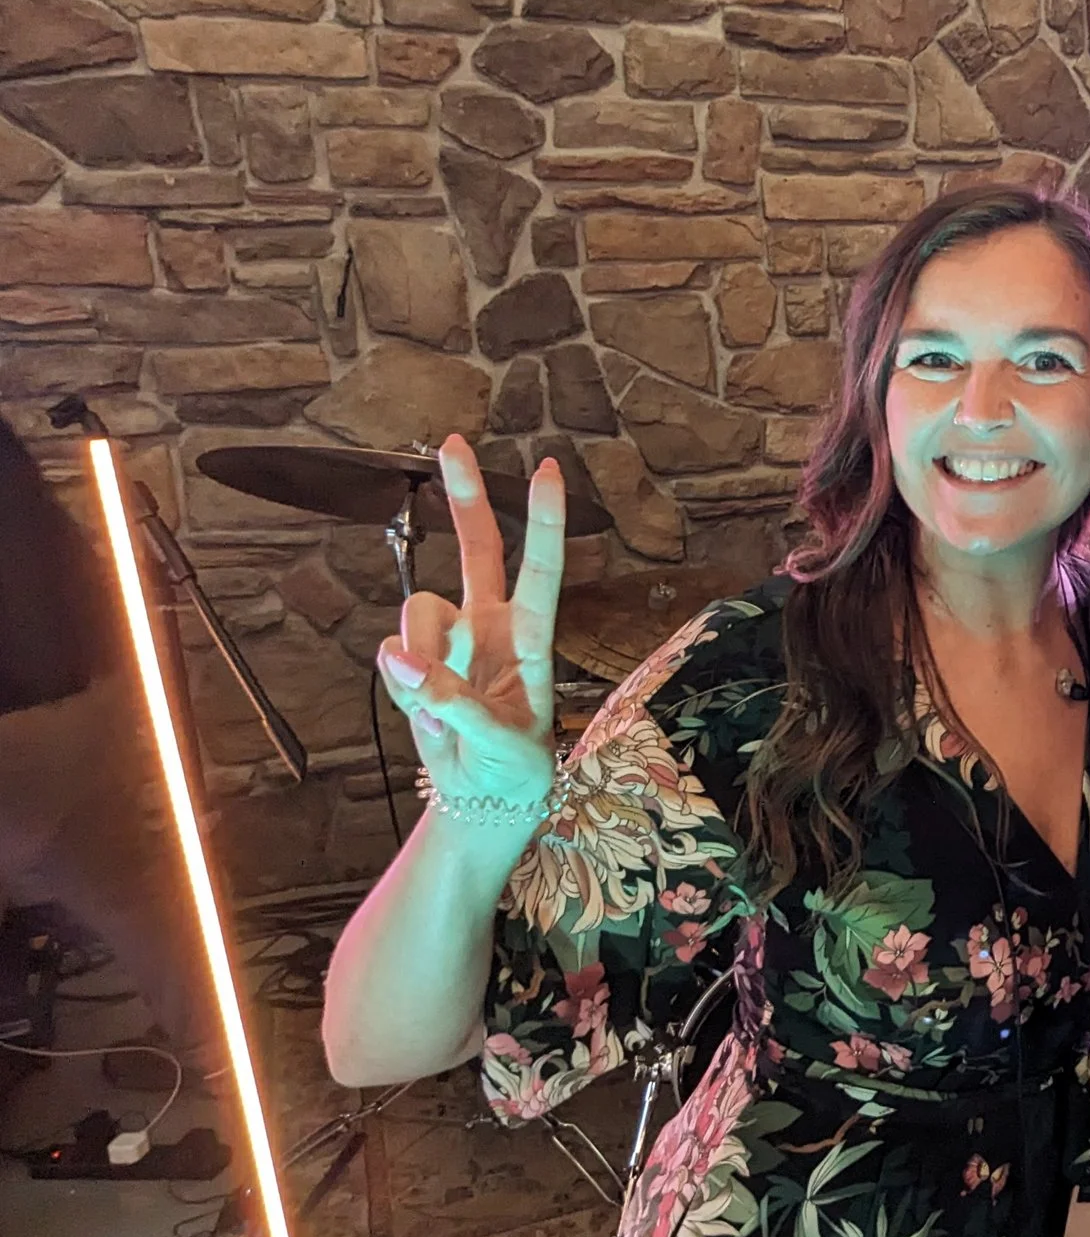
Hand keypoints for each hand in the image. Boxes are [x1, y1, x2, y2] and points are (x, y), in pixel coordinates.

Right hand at [374, 435, 566, 821]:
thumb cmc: (510, 766)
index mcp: (532, 639)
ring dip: (419, 656)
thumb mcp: (498, 743)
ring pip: (417, 611)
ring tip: (440, 708)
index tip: (550, 469)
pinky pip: (392, 652)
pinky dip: (401, 683)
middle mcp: (493, 625)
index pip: (542, 570)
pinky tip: (423, 710)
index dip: (544, 520)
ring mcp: (453, 638)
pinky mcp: (417, 657)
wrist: (480, 795)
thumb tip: (403, 662)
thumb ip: (454, 703)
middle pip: (479, 547)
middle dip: (464, 495)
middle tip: (453, 441)